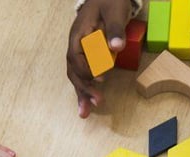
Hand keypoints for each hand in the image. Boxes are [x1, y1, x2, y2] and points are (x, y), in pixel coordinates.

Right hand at [66, 0, 131, 117]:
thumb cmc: (110, 2)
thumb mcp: (114, 11)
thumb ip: (115, 29)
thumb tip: (116, 46)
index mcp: (78, 33)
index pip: (77, 56)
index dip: (87, 69)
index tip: (100, 78)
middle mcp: (75, 44)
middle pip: (74, 69)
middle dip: (83, 87)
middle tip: (96, 101)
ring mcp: (79, 51)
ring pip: (76, 75)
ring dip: (81, 93)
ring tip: (85, 112)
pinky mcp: (87, 56)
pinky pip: (83, 74)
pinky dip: (85, 89)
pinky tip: (87, 104)